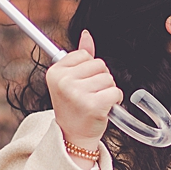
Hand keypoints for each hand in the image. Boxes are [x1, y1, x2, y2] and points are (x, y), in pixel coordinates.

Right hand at [46, 31, 121, 154]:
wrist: (74, 136)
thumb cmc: (74, 106)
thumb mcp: (71, 80)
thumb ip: (80, 57)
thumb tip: (86, 34)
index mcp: (55, 72)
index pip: (84, 54)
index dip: (89, 69)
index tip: (80, 84)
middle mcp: (63, 82)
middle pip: (99, 64)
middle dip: (100, 79)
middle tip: (90, 95)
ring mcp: (77, 94)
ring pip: (108, 78)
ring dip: (108, 90)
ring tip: (96, 102)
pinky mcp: (92, 105)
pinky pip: (115, 91)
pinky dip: (115, 99)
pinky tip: (104, 108)